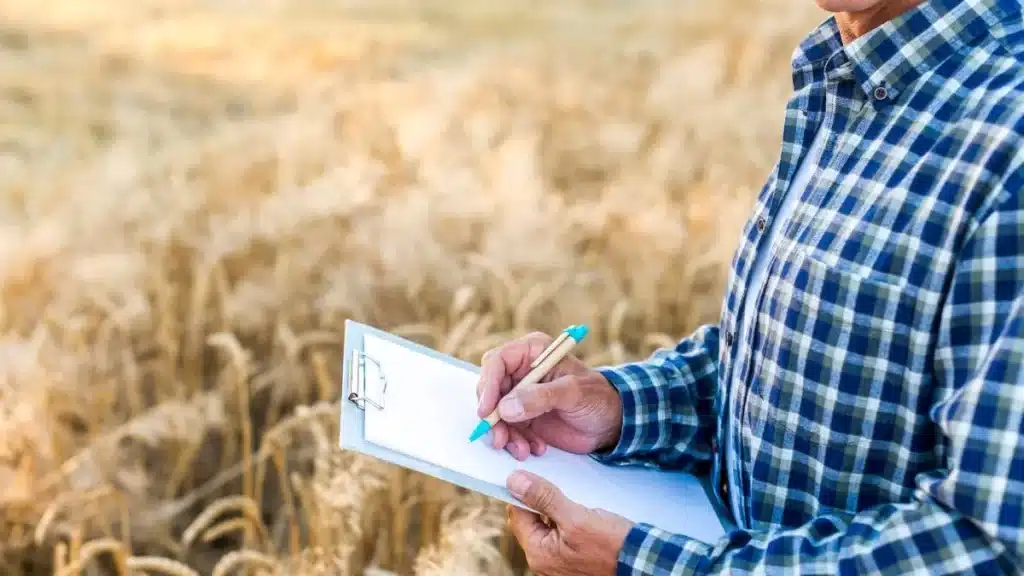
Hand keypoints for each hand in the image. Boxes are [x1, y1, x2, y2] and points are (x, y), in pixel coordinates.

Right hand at [476, 331, 622, 459]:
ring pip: (496, 414)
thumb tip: (506, 407)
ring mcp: (520, 396)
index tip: (487, 410)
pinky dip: (516, 442)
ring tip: (523, 450)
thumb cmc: (598, 398)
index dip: (487, 385)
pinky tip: (535, 448)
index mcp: (532, 352)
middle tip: (500, 438)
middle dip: (493, 417)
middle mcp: (521, 372)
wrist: (611, 422)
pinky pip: (507, 430)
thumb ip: (541, 397)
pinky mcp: (523, 417)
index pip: (497, 362)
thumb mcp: (573, 393)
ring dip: (505, 434)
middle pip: (490, 390)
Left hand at [506, 470, 632, 575]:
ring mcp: (559, 562)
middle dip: (543, 500)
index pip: (518, 514)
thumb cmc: (613, 546)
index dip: (524, 492)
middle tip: (559, 484)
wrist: (643, 564)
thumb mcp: (577, 518)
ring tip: (576, 497)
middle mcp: (544, 562)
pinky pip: (563, 534)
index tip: (534, 474)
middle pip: (532, 520)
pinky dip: (570, 519)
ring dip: (558, 508)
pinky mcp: (574, 559)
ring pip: (549, 525)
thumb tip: (515, 481)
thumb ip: (544, 499)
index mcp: (538, 553)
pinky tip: (584, 510)